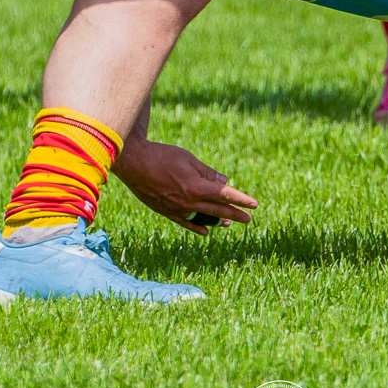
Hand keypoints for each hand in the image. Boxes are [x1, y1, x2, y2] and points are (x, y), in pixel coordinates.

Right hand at [114, 135, 257, 235]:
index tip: (254, 204)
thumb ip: (207, 172)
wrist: (134, 163)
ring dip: (218, 221)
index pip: (224, 195)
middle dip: (234, 214)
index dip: (240, 200)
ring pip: (203, 218)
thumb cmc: (162, 156)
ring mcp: (177, 209)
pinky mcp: (166, 211)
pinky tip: (206, 231)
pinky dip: (197, 227)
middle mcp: (189, 201)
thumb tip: (224, 181)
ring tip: (229, 223)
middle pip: (217, 210)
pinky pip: (186, 223)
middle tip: (248, 219)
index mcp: (197, 187)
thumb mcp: (188, 159)